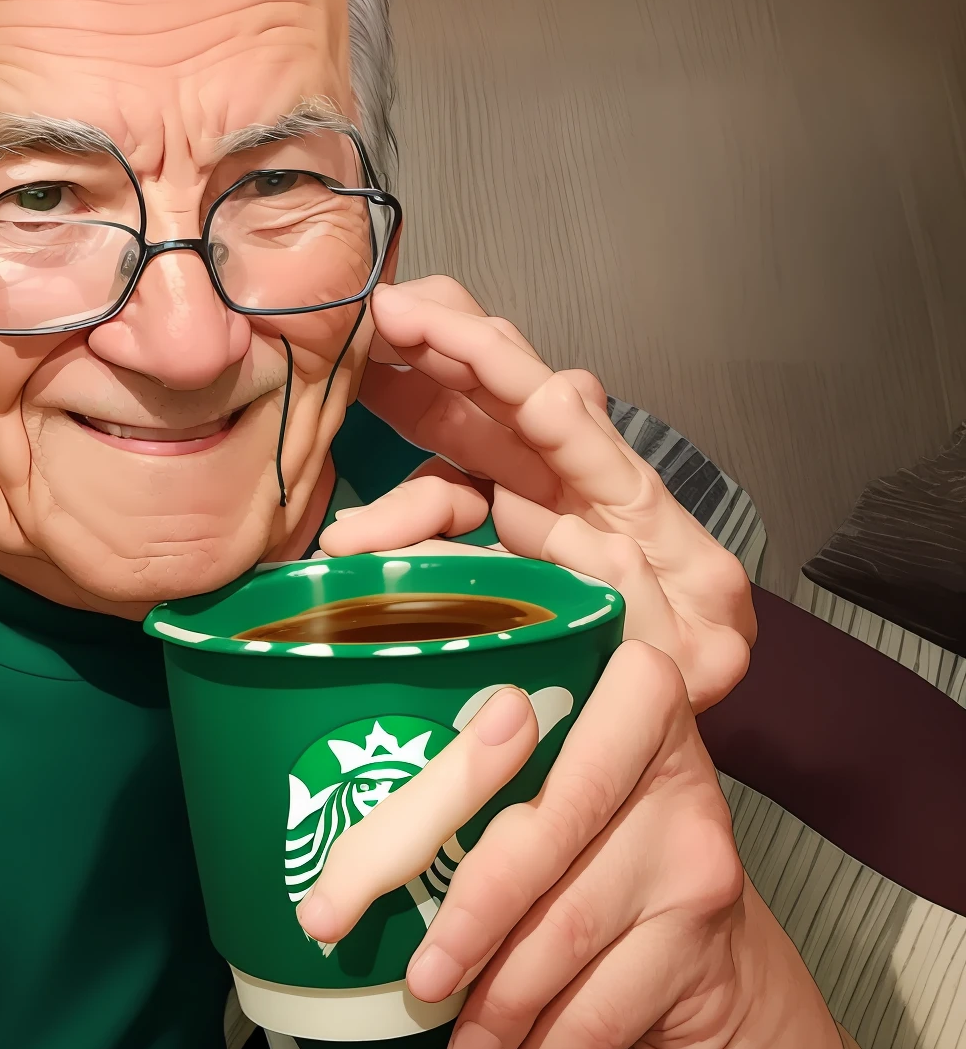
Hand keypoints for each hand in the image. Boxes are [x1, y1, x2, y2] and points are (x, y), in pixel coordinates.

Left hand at [296, 642, 844, 1048]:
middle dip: (465, 915)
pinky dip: (546, 1042)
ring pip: (566, 926)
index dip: (451, 780)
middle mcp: (663, 753)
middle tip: (415, 976)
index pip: (518, 722)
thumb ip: (477, 765)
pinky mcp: (704, 930)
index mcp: (614, 685)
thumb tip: (333, 813)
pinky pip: (604, 999)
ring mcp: (691, 842)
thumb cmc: (600, 842)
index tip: (401, 825)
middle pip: (541, 831)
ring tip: (454, 1041)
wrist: (713, 938)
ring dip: (496, 999)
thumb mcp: (553, 779)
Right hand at [323, 277, 753, 711]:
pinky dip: (401, 508)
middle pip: (504, 389)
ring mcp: (545, 502)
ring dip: (407, 416)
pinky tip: (360, 537)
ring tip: (352, 422)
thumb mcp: (694, 656)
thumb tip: (556, 529)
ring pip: (466, 434)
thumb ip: (640, 597)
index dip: (482, 356)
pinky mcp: (511, 535)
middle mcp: (588, 482)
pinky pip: (448, 499)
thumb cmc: (698, 687)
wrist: (685, 730)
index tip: (417, 320)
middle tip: (372, 318)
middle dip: (437, 344)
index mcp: (639, 502)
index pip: (553, 405)